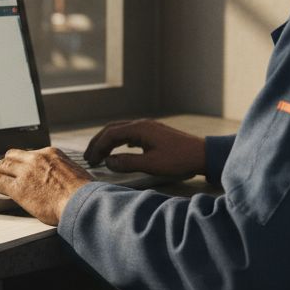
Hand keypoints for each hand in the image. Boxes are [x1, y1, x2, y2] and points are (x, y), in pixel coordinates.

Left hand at [0, 147, 93, 225]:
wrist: (82, 202)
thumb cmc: (84, 194)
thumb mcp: (76, 173)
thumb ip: (64, 172)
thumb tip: (64, 180)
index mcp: (51, 154)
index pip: (30, 153)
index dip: (21, 162)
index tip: (19, 168)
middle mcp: (36, 158)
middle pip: (12, 156)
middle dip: (6, 165)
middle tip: (2, 173)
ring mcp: (26, 172)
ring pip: (2, 167)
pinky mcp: (18, 188)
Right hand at [83, 119, 205, 178]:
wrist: (201, 154)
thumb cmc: (178, 160)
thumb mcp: (151, 164)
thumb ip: (128, 163)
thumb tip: (108, 162)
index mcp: (140, 129)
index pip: (110, 134)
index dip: (97, 147)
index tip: (90, 160)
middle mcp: (142, 124)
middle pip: (113, 129)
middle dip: (98, 143)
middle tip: (88, 157)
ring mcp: (148, 128)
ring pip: (121, 131)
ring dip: (108, 142)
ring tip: (99, 156)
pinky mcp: (153, 134)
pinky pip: (130, 134)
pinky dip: (119, 142)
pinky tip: (118, 151)